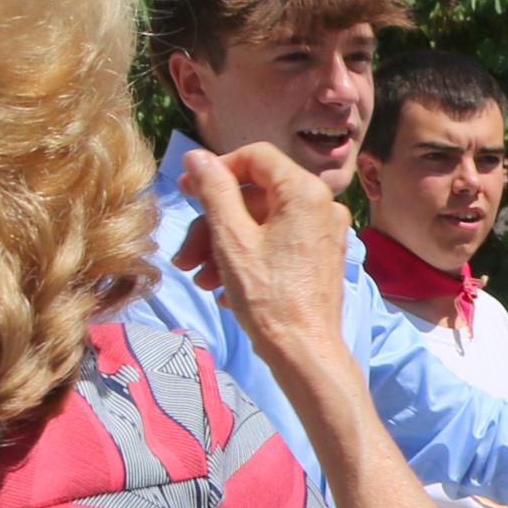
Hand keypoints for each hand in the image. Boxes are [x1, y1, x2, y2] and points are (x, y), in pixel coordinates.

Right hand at [174, 144, 358, 373]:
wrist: (303, 351)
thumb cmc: (267, 296)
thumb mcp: (230, 237)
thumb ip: (213, 190)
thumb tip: (197, 155)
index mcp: (305, 191)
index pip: (255, 157)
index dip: (216, 170)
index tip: (186, 190)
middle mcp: (322, 206)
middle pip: (254, 196)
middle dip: (212, 224)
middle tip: (184, 254)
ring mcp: (323, 233)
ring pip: (260, 224)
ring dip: (222, 247)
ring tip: (201, 279)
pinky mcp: (319, 258)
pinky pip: (276, 244)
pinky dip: (245, 259)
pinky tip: (224, 289)